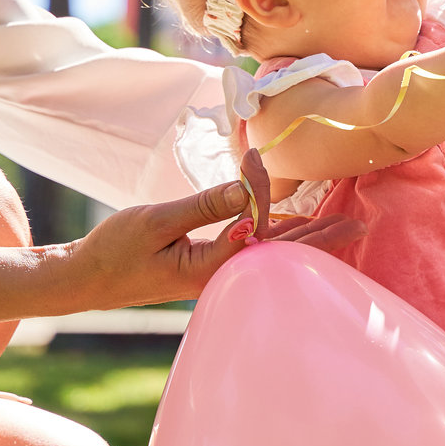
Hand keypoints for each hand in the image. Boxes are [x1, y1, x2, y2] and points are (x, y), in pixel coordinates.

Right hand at [64, 149, 366, 308]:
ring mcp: (217, 275)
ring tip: (343, 227)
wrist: (84, 280)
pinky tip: (296, 229)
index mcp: (212, 269)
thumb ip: (203, 206)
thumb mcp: (156, 221)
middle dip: (321, 238)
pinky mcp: (210, 268)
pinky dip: (277, 237)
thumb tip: (246, 191)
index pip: (261, 236)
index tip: (266, 165)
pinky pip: (253, 252)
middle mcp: (222, 277)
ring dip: (306, 239)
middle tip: (360, 224)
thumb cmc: (114, 251)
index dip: (270, 199)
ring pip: (271, 254)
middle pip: (281, 254)